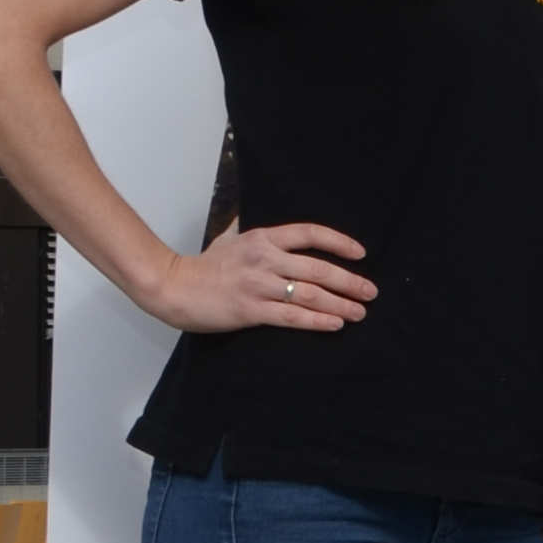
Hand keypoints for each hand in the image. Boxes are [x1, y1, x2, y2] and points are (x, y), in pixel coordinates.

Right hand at [154, 220, 371, 334]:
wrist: (172, 287)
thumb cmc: (202, 265)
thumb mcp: (227, 238)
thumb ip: (245, 230)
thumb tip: (248, 217)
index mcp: (263, 239)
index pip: (310, 234)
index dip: (339, 242)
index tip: (360, 253)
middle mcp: (265, 259)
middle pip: (318, 268)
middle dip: (350, 281)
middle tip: (370, 292)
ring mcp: (258, 285)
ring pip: (310, 294)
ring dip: (340, 304)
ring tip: (359, 312)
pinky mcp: (251, 310)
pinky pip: (291, 316)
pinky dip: (316, 320)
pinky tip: (334, 324)